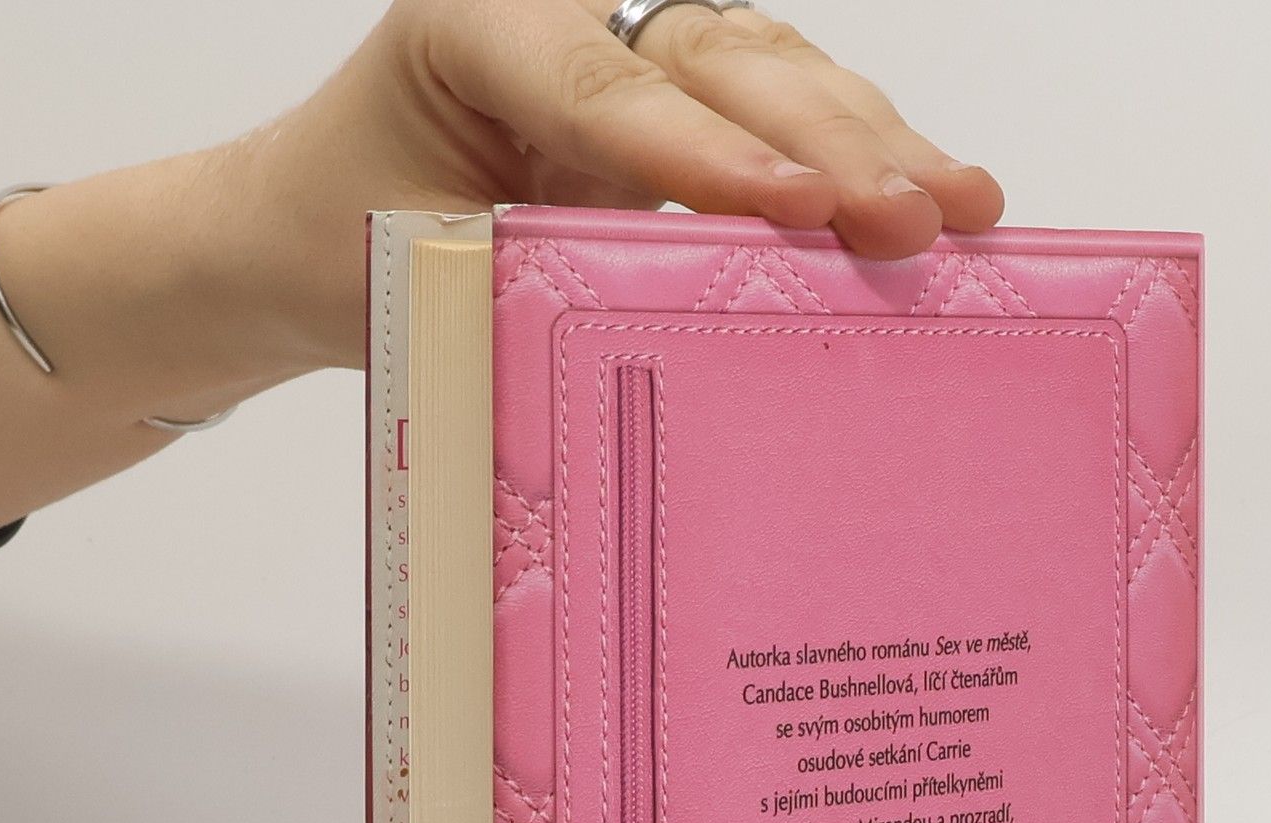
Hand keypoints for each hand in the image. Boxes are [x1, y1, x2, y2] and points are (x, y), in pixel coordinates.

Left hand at [239, 0, 1005, 366]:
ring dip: (873, 143)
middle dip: (827, 144)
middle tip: (915, 217)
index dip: (705, 149)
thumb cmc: (345, 240)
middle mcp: (565, 11)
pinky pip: (778, 111)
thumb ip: (524, 277)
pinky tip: (936, 194)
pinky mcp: (675, 97)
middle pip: (719, 62)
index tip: (794, 208)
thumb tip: (663, 340)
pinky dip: (858, 157)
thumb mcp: (409, 269)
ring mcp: (630, 46)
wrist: (307, 227)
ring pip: (771, 72)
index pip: (606, 87)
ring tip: (962, 208)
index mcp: (476, 24)